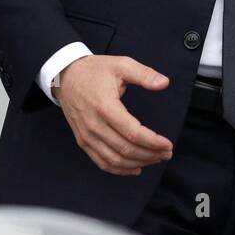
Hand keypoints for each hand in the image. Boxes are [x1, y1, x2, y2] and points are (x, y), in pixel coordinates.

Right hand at [55, 54, 173, 175]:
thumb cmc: (95, 70)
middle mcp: (94, 125)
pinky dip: (119, 169)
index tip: (168, 144)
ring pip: (114, 160)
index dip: (153, 142)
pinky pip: (101, 162)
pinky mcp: (83, 141)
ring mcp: (86, 136)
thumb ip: (144, 74)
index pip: (133, 132)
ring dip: (138, 163)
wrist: (66, 77)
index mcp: (105, 106)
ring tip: (156, 159)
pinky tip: (135, 168)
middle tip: (167, 153)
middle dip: (150, 154)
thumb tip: (164, 83)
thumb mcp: (122, 64)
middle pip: (126, 149)